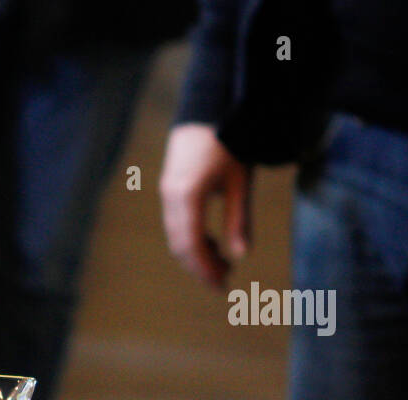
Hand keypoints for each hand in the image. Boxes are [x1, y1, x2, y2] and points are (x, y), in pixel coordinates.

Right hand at [159, 123, 251, 287]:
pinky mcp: (169, 189)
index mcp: (188, 196)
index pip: (192, 244)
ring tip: (222, 263)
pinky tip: (213, 242)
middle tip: (223, 282)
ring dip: (197, 254)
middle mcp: (171, 197)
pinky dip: (192, 239)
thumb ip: (239, 219)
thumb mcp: (240, 182)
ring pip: (176, 236)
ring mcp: (167, 193)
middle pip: (180, 245)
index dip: (205, 269)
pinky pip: (176, 224)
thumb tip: (241, 255)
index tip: (222, 285)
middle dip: (200, 267)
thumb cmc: (230, 142)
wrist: (208, 107)